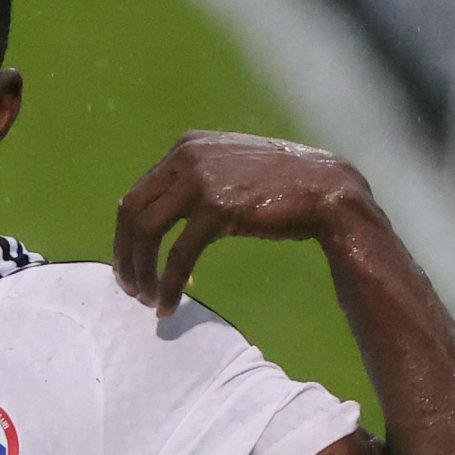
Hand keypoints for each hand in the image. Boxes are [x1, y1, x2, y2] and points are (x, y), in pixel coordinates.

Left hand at [111, 133, 375, 313]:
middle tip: (131, 289)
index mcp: (186, 147)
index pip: (137, 194)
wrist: (328, 190)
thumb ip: (198, 182)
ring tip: (148, 302)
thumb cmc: (284, 188)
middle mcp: (187, 157)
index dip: (127, 236)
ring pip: (148, 234)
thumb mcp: (231, 172)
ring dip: (142, 273)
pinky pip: (178, 256)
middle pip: (132, 213)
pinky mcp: (217, 209)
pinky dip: (169, 285)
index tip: (132, 265)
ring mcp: (200, 180)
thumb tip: (167, 213)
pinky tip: (169, 307)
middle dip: (126, 256)